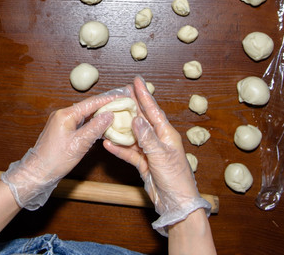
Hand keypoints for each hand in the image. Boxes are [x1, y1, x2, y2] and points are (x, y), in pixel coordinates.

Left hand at [2, 87, 129, 209]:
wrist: (37, 173)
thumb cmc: (55, 160)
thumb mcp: (79, 144)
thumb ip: (95, 128)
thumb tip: (109, 115)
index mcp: (65, 115)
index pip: (91, 103)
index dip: (108, 99)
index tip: (122, 96)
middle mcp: (62, 115)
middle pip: (88, 106)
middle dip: (105, 105)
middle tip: (121, 103)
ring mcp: (61, 122)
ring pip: (85, 114)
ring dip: (99, 114)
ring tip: (115, 112)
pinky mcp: (62, 130)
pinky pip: (80, 122)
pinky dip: (92, 122)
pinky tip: (101, 125)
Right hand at [104, 77, 210, 235]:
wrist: (176, 202)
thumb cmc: (176, 178)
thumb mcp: (162, 155)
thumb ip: (147, 138)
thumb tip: (136, 119)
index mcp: (167, 134)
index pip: (153, 110)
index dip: (144, 95)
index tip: (136, 81)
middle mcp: (158, 140)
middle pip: (142, 119)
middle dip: (131, 106)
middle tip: (120, 93)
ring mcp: (150, 152)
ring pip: (132, 136)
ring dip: (121, 127)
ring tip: (109, 115)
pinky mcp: (143, 164)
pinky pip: (128, 153)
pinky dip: (119, 148)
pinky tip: (107, 143)